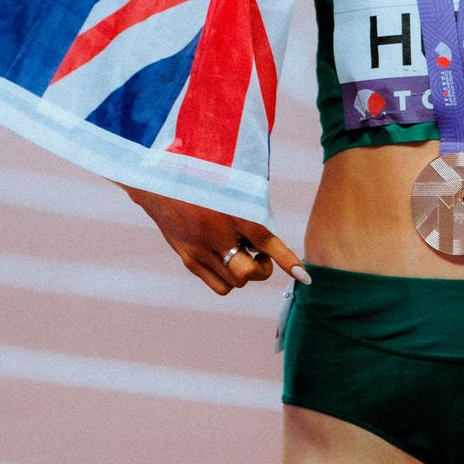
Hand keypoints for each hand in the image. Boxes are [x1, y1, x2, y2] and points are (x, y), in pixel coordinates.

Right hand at [114, 182, 310, 295]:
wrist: (159, 180)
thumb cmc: (204, 178)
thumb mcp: (233, 187)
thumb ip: (252, 212)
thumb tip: (270, 243)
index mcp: (230, 211)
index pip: (266, 241)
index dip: (287, 260)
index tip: (304, 275)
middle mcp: (214, 235)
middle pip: (249, 273)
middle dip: (263, 268)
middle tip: (260, 253)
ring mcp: (198, 251)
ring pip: (235, 283)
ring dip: (245, 272)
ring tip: (241, 252)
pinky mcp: (188, 259)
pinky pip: (218, 285)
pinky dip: (229, 278)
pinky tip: (226, 258)